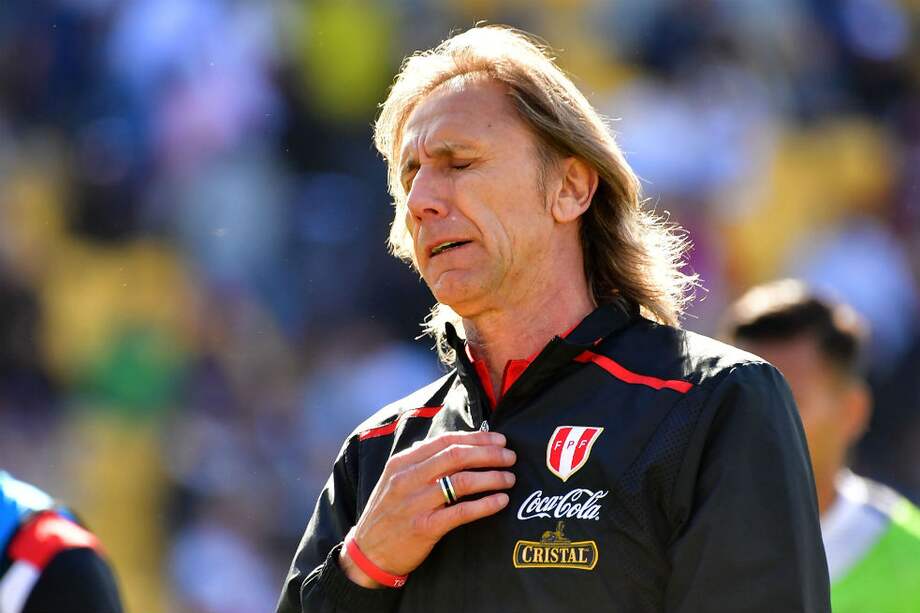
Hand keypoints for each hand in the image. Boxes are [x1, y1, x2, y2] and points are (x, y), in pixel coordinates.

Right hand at [338, 430, 515, 587]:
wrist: (368, 553)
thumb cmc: (389, 513)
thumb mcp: (396, 480)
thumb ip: (422, 463)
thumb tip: (459, 446)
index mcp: (402, 463)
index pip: (446, 442)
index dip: (476, 438)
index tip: (498, 440)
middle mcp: (407, 479)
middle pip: (457, 457)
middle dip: (489, 454)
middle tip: (511, 457)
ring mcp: (415, 503)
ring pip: (462, 482)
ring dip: (491, 477)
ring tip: (510, 478)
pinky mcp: (424, 528)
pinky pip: (461, 512)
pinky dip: (485, 504)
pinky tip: (500, 501)